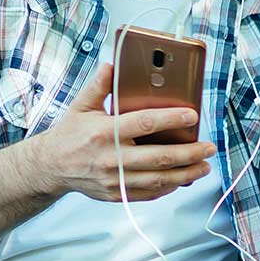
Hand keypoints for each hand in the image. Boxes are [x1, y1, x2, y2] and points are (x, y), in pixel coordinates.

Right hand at [26, 63, 215, 202]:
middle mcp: (110, 158)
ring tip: (204, 166)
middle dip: (190, 153)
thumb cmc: (70, 134)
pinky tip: (182, 179)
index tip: (193, 116)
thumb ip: (99, 86)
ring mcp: (114, 180)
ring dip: (186, 174)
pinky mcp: (115, 195)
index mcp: (104, 132)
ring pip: (158, 180)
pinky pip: (148, 193)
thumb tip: (112, 65)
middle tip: (209, 147)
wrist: (50, 167)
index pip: (145, 124)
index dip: (172, 120)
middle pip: (159, 158)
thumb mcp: (81, 106)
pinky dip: (168, 187)